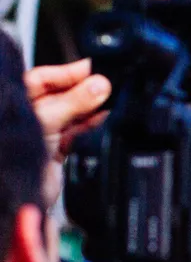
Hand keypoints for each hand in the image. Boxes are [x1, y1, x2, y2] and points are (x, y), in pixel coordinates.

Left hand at [24, 59, 111, 207]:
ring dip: (91, 110)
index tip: (92, 68)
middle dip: (83, 91)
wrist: (20, 193)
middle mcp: (31, 116)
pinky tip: (104, 120)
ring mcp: (44, 134)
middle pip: (61, 96)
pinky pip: (78, 134)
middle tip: (105, 86)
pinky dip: (92, 127)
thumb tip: (99, 85)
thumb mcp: (46, 119)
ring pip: (72, 115)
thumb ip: (74, 101)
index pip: (43, 78)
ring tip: (108, 102)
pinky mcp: (58, 151)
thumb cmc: (11, 155)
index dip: (68, 72)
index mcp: (17, 101)